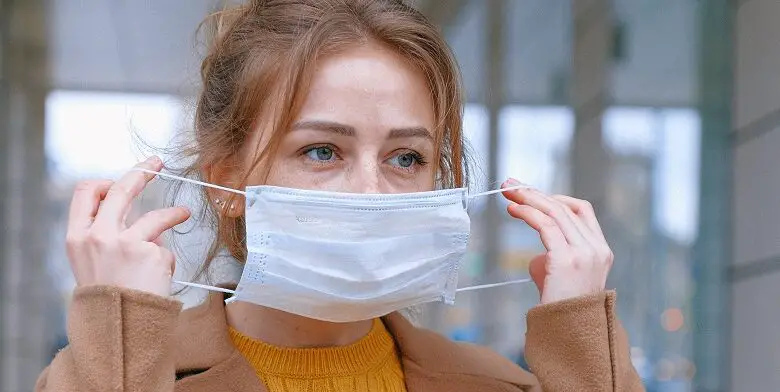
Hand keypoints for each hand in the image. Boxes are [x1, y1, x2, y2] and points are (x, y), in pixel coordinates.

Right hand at [65, 156, 190, 296]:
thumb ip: (106, 237)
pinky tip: (159, 278)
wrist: (116, 328)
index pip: (85, 192)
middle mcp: (98, 235)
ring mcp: (125, 242)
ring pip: (155, 217)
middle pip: (121, 190)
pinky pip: (164, 250)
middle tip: (156, 164)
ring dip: (173, 214)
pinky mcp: (150, 253)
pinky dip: (165, 262)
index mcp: (77, 236)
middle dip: (141, 172)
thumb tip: (136, 217)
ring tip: (183, 213)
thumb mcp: (92, 263)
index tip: (122, 179)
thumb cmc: (107, 297)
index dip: (105, 182)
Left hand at [501, 178, 613, 303]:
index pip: (581, 210)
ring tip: (507, 192)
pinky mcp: (567, 259)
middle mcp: (596, 248)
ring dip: (528, 197)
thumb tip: (538, 255)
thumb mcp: (562, 277)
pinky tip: (513, 209)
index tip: (530, 193)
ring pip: (555, 211)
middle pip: (565, 206)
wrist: (570, 337)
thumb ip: (554, 259)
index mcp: (600, 250)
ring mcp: (585, 252)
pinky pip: (545, 225)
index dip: (554, 197)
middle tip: (510, 184)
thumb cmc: (561, 311)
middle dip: (535, 192)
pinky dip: (527, 212)